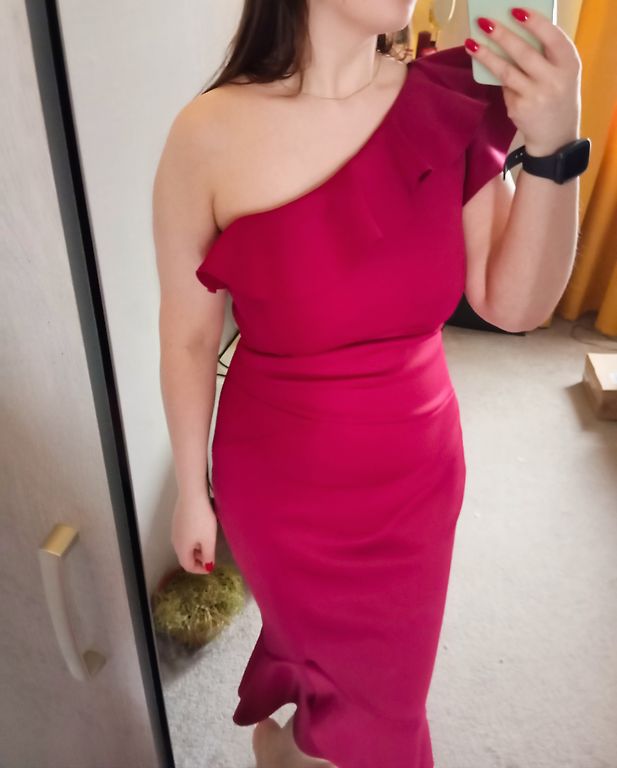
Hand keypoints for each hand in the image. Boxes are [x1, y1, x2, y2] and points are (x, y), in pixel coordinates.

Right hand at [171, 491, 217, 574]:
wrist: (192, 494)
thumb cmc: (201, 518)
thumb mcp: (209, 539)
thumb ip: (208, 555)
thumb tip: (208, 566)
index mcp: (182, 548)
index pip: (187, 566)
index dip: (199, 570)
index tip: (211, 567)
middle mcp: (175, 540)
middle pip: (185, 555)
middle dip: (198, 559)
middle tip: (211, 556)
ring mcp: (175, 529)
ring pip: (185, 545)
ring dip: (196, 548)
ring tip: (209, 543)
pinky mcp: (178, 519)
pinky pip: (185, 534)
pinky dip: (194, 538)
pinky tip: (204, 529)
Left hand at [465, 6, 581, 155]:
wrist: (556, 134)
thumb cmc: (557, 93)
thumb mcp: (562, 72)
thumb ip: (547, 54)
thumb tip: (512, 32)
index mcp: (569, 64)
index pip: (553, 38)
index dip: (535, 23)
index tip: (515, 11)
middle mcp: (554, 80)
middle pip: (524, 53)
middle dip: (502, 35)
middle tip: (484, 22)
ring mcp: (536, 96)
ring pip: (506, 71)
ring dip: (486, 56)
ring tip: (471, 43)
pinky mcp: (519, 109)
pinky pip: (504, 87)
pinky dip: (498, 78)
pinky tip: (491, 70)